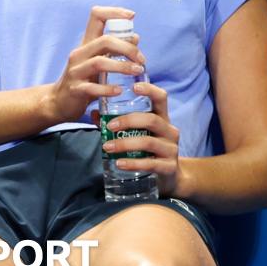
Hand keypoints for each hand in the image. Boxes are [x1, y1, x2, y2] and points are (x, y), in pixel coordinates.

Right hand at [42, 6, 145, 124]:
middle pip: (104, 40)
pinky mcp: (75, 89)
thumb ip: (115, 50)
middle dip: (127, 48)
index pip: (97, 16)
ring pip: (99, 62)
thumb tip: (135, 37)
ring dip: (122, 67)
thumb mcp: (99, 61)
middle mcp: (80, 53)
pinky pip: (92, 88)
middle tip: (141, 60)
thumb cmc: (85, 78)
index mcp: (87, 43)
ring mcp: (75, 71)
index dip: (114, 12)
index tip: (132, 16)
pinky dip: (107, 89)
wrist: (59, 101)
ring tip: (137, 72)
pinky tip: (119, 91)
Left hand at [93, 82, 181, 196]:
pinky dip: (133, 163)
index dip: (150, 90)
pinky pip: (150, 163)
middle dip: (128, 120)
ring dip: (125, 143)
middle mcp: (170, 131)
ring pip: (149, 142)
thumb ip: (119, 124)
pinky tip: (119, 163)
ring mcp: (171, 150)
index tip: (133, 86)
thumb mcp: (139, 135)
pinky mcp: (169, 167)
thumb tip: (95, 113)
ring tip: (107, 147)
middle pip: (151, 120)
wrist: (170, 178)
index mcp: (163, 119)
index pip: (161, 98)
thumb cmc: (150, 151)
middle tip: (109, 126)